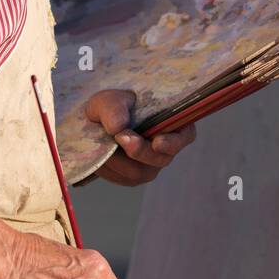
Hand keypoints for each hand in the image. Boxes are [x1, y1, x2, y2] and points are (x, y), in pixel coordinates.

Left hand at [83, 88, 197, 186]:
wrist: (93, 122)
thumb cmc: (110, 107)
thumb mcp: (109, 100)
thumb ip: (113, 109)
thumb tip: (118, 127)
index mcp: (171, 124)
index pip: (185, 136)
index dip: (173, 142)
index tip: (157, 142)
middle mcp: (165, 149)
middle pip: (160, 159)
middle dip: (139, 151)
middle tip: (120, 137)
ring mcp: (149, 166)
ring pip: (138, 172)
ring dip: (117, 159)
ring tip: (101, 141)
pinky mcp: (132, 177)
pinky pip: (121, 178)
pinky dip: (108, 167)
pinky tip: (100, 152)